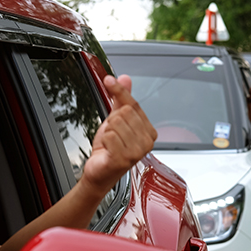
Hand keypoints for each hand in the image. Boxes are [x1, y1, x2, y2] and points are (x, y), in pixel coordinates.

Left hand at [80, 75, 156, 198]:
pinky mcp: (124, 159)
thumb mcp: (116, 120)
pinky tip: (107, 149)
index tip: (109, 80)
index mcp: (149, 132)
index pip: (134, 104)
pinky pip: (109, 135)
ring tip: (110, 143)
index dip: (119, 92)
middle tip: (112, 134)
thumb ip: (122, 99)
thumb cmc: (109, 149)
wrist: (100, 172)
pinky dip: (103, 140)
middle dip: (112, 121)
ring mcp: (137, 152)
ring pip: (116, 123)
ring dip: (107, 131)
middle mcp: (147, 142)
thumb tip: (125, 78)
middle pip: (125, 112)